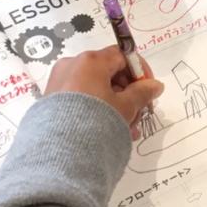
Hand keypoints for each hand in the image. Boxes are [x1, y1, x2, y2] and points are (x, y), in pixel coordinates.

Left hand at [45, 47, 164, 139]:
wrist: (59, 149)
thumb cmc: (96, 120)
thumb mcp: (126, 106)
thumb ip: (143, 92)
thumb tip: (155, 85)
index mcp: (90, 61)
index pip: (122, 56)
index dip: (140, 72)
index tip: (149, 90)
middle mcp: (72, 65)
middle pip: (109, 73)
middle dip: (128, 93)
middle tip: (139, 114)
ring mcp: (59, 82)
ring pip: (95, 88)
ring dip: (115, 105)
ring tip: (127, 129)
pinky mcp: (51, 100)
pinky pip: (81, 98)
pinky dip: (97, 108)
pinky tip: (109, 130)